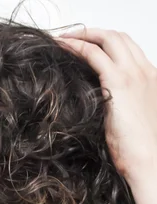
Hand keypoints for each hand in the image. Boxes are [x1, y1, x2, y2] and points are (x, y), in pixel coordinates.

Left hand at [57, 27, 156, 192]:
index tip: (89, 45)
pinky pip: (94, 54)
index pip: (128, 50)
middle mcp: (145, 72)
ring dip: (84, 34)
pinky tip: (63, 47)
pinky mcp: (119, 83)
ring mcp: (133, 75)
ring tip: (64, 38)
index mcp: (150, 80)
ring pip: (108, 39)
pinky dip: (77, 46)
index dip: (107, 44)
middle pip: (119, 38)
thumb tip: (98, 108)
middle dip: (94, 33)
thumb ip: (119, 108)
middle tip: (72, 36)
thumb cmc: (139, 152)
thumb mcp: (130, 123)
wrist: (149, 162)